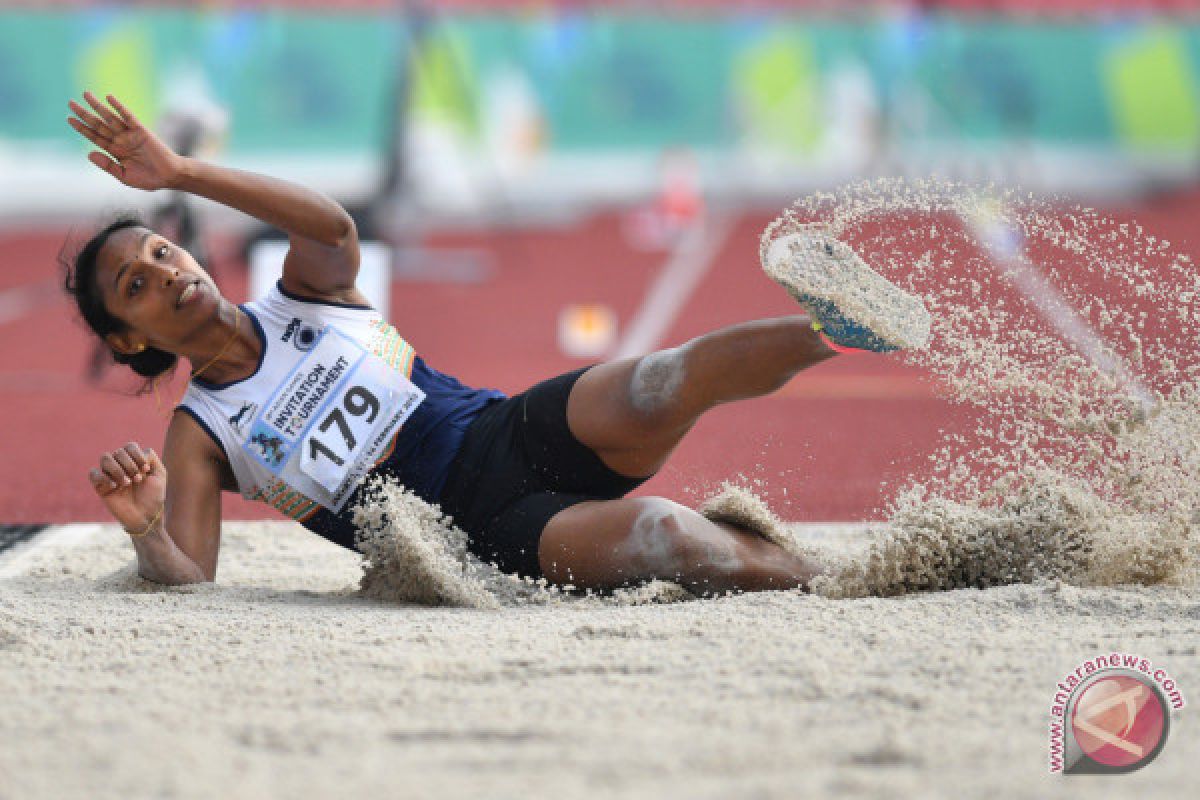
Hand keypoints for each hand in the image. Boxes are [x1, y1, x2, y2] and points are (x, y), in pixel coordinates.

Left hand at [66, 92, 184, 190]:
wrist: (170, 176)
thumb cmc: (149, 179)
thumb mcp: (124, 176)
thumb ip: (107, 165)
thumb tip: (89, 153)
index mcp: (115, 151)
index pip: (95, 137)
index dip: (82, 128)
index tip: (69, 119)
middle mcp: (120, 140)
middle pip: (98, 124)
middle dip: (84, 114)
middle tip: (70, 103)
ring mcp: (130, 134)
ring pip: (110, 118)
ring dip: (98, 106)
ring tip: (85, 94)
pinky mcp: (141, 130)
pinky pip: (128, 116)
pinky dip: (119, 107)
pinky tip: (110, 98)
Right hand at [88, 442, 167, 535]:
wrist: (146, 516)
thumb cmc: (154, 495)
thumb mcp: (160, 474)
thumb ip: (152, 457)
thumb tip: (139, 451)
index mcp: (134, 461)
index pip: (130, 446)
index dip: (138, 455)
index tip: (146, 469)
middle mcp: (121, 465)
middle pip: (118, 452)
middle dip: (130, 465)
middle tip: (138, 479)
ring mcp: (109, 475)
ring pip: (105, 458)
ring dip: (118, 469)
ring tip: (127, 483)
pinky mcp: (100, 486)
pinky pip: (93, 473)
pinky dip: (103, 477)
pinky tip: (114, 486)